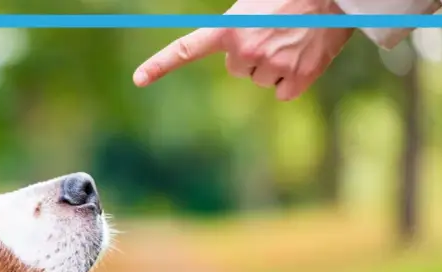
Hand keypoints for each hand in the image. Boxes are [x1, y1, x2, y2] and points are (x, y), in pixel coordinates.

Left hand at [132, 0, 354, 100]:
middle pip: (238, 69)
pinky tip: (304, 56)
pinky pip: (284, 92)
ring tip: (293, 38)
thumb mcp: (254, 4)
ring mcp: (270, 65)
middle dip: (252, 54)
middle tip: (275, 31)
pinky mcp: (298, 78)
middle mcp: (244, 50)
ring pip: (262, 80)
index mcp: (229, 28)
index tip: (138, 79)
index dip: (160, 65)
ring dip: (275, 64)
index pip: (186, 48)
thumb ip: (236, 26)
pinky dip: (294, 80)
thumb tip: (234, 49)